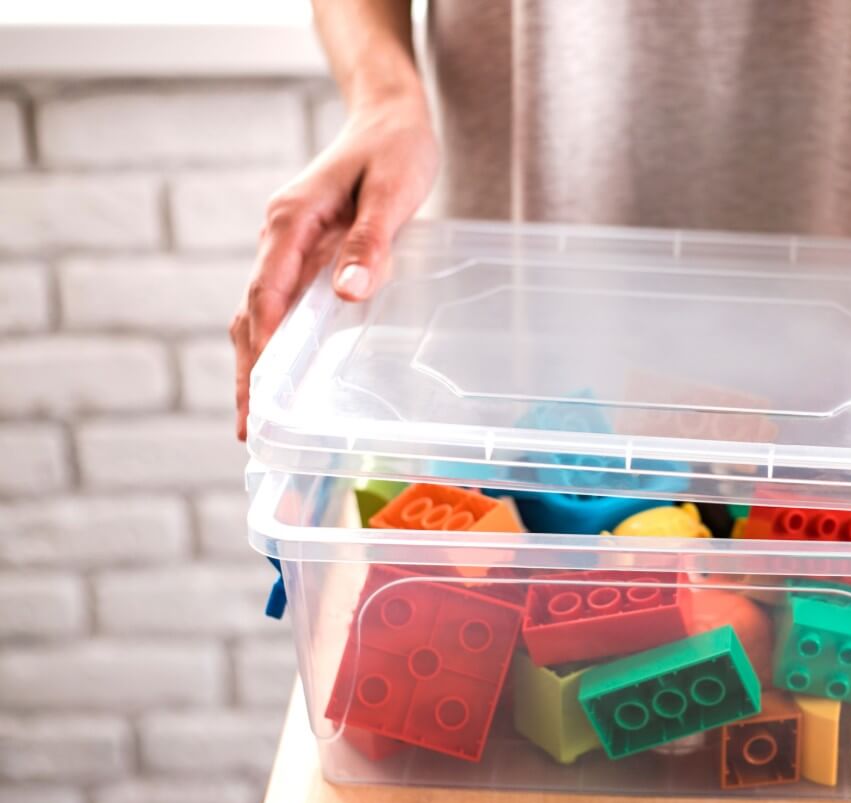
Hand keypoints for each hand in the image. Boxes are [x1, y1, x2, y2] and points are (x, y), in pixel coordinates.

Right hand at [230, 97, 436, 438]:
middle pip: (253, 312)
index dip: (263, 345)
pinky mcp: (304, 251)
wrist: (389, 116)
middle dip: (247, 371)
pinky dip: (273, 341)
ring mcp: (288, 244)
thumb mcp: (392, 192)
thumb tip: (347, 291)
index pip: (267, 293)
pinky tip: (280, 373)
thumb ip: (371, 241)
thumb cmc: (395, 149)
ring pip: (260, 312)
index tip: (260, 394)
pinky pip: (280, 303)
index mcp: (293, 220)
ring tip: (256, 418)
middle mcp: (280, 235)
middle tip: (249, 430)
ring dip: (254, 362)